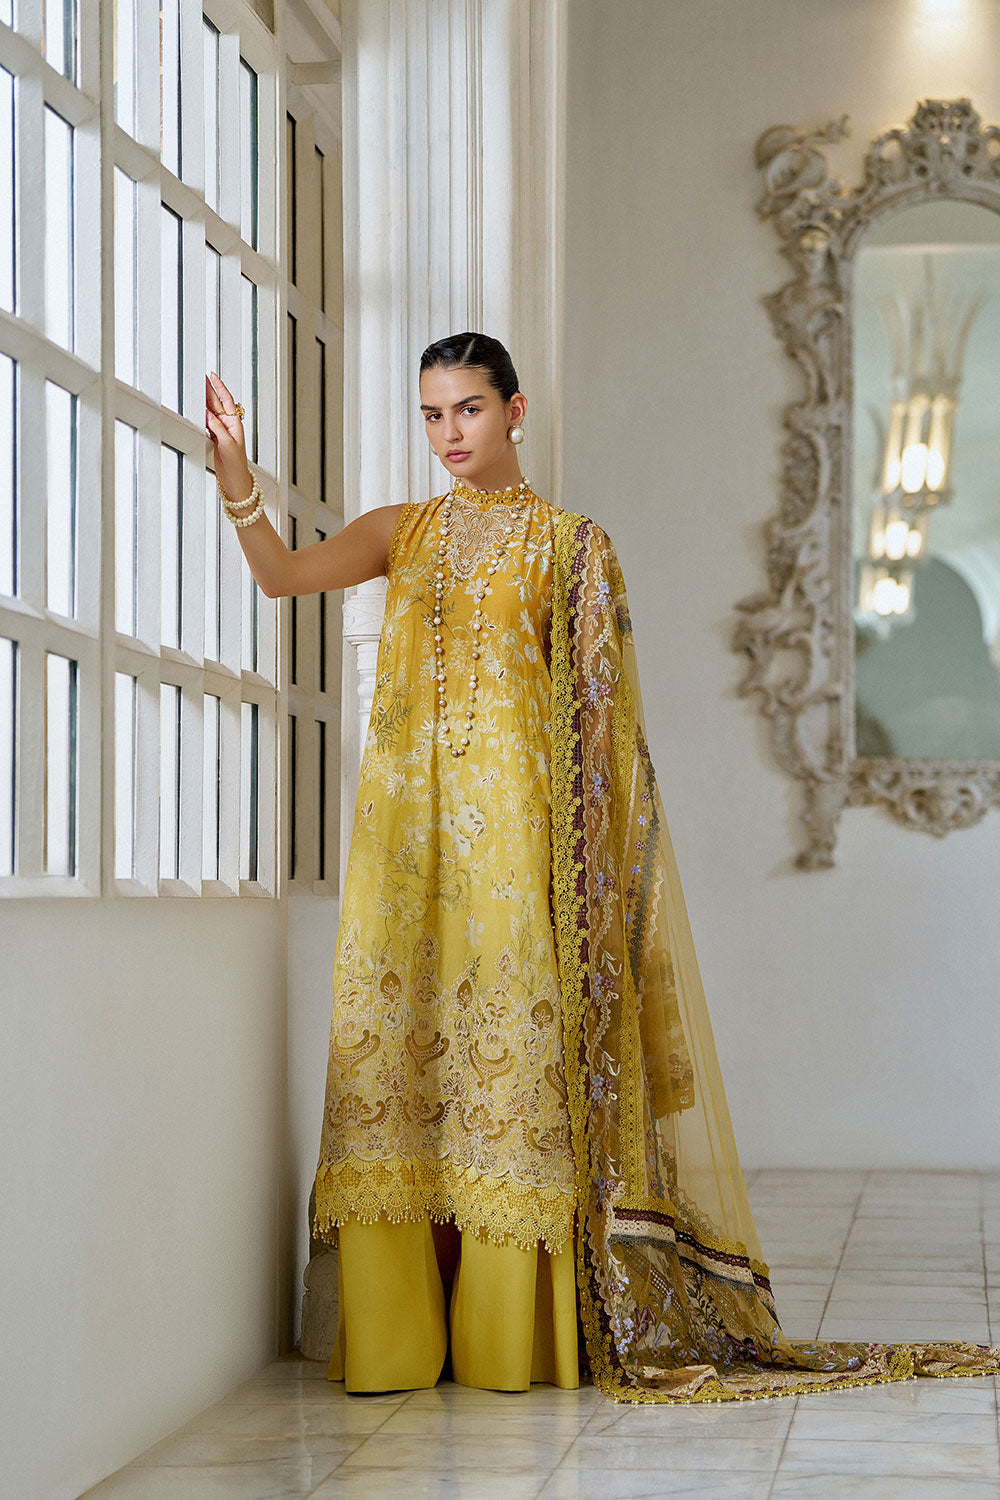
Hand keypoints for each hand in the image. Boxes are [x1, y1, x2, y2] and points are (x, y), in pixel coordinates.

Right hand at [206, 371, 252, 500]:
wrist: (234, 478)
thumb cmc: (235, 463)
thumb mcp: (227, 443)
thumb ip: (217, 427)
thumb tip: (208, 414)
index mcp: (235, 423)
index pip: (227, 400)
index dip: (219, 387)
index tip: (212, 376)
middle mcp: (228, 425)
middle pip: (217, 403)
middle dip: (209, 389)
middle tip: (201, 378)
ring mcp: (220, 431)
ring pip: (211, 411)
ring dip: (204, 400)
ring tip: (197, 388)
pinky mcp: (214, 438)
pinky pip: (206, 421)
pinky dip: (201, 413)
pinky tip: (196, 407)